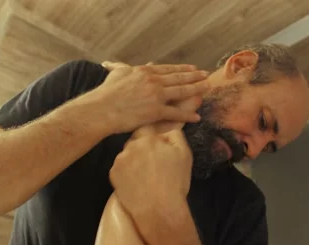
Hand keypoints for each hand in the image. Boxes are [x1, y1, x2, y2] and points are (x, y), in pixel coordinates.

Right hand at [93, 63, 209, 132]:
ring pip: (182, 92)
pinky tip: (196, 117)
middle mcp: (154, 81)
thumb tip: (126, 64)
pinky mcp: (155, 112)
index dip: (183, 69)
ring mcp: (156, 96)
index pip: (169, 69)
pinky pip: (175, 114)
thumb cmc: (106, 93)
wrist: (101, 109)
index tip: (193, 68)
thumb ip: (124, 67)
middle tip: (207, 75)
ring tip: (207, 88)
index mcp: (145, 72)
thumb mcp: (117, 74)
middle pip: (179, 78)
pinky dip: (187, 116)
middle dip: (195, 76)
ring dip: (197, 90)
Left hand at [109, 129, 192, 214]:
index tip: (159, 149)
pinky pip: (120, 168)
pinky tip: (137, 182)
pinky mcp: (113, 174)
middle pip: (136, 141)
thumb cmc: (175, 182)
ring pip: (128, 154)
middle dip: (144, 149)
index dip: (154, 139)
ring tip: (146, 176)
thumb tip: (168, 127)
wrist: (159, 210)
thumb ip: (175, 135)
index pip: (148, 129)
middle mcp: (131, 146)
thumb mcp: (184, 154)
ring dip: (134, 160)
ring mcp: (119, 160)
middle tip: (154, 165)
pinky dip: (127, 172)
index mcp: (148, 138)